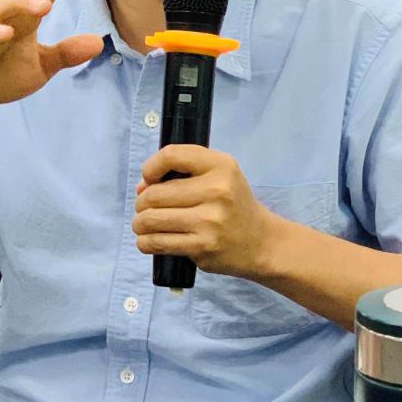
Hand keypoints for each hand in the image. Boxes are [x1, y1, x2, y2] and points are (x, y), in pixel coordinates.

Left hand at [132, 146, 278, 278]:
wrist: (261, 242)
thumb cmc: (233, 205)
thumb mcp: (219, 175)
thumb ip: (182, 172)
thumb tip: (141, 187)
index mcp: (220, 166)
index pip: (171, 155)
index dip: (150, 167)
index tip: (149, 180)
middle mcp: (216, 190)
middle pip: (154, 193)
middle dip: (141, 203)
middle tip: (146, 209)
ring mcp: (209, 221)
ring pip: (151, 219)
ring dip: (140, 223)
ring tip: (145, 225)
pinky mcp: (202, 246)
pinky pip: (157, 242)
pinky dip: (145, 242)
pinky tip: (149, 240)